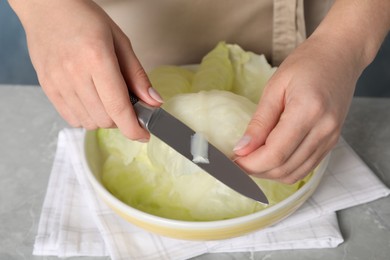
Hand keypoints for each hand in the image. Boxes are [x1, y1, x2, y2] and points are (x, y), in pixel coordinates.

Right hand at [13, 0, 161, 139]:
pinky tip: (90, 100)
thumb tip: (154, 102)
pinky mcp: (47, 88)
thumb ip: (137, 75)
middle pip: (105, 119)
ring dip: (104, 118)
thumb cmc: (85, 19)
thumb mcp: (120, 42)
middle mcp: (74, 73)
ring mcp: (57, 83)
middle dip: (121, 119)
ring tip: (105, 97)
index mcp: (96, 58)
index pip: (118, 107)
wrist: (47, 8)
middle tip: (124, 103)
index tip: (144, 135)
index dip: (134, 128)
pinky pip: (71, 119)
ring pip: (89, 122)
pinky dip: (86, 116)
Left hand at [234, 35, 360, 183]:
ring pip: (294, 174)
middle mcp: (324, 130)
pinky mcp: (331, 143)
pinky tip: (270, 158)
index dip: (250, 163)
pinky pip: (305, 168)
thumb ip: (259, 122)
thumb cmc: (306, 64)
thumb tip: (242, 149)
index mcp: (308, 111)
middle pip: (284, 168)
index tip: (231, 161)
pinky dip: (284, 169)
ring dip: (269, 173)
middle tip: (237, 161)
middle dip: (256, 170)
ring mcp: (330, 139)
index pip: (275, 153)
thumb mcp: (274, 88)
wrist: (339, 55)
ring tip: (251, 160)